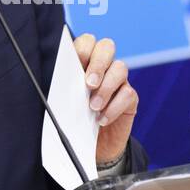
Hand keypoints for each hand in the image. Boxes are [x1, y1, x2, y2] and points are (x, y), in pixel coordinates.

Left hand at [73, 33, 138, 166]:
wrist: (93, 147)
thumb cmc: (76, 120)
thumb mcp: (66, 104)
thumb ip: (65, 90)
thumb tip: (59, 84)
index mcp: (85, 62)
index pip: (87, 42)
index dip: (83, 49)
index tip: (75, 63)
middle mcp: (104, 67)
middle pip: (107, 47)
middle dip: (98, 63)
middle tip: (89, 84)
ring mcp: (119, 81)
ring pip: (120, 68)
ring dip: (106, 87)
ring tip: (93, 106)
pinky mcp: (130, 98)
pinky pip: (128, 93)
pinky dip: (114, 107)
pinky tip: (102, 119)